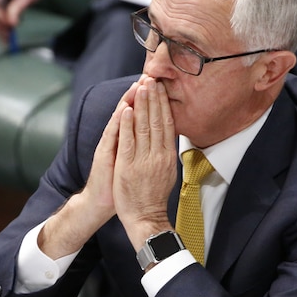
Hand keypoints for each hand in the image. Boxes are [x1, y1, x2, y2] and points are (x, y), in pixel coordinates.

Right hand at [38, 78, 142, 258]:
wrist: (102, 202)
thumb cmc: (121, 185)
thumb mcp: (135, 163)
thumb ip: (142, 146)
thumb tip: (158, 135)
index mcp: (127, 140)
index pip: (139, 116)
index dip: (148, 101)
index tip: (157, 85)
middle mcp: (117, 139)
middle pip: (130, 112)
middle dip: (140, 95)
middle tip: (149, 77)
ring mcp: (109, 145)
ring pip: (121, 119)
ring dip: (129, 101)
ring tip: (137, 86)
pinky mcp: (104, 154)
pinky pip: (113, 135)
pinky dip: (119, 122)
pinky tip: (125, 109)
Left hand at [113, 77, 176, 250]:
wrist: (145, 218)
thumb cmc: (154, 197)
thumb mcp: (167, 173)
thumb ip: (166, 153)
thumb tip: (169, 137)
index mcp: (167, 156)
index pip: (167, 124)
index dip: (163, 104)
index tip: (160, 89)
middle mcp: (157, 155)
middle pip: (157, 121)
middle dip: (153, 98)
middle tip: (152, 79)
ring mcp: (143, 160)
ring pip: (143, 127)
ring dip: (141, 105)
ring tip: (141, 87)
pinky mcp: (128, 166)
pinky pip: (128, 141)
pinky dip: (128, 124)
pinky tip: (127, 109)